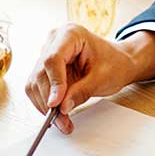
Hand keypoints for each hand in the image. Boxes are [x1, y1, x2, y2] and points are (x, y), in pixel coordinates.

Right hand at [25, 26, 154, 133]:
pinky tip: (58, 115)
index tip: (56, 104)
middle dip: (49, 100)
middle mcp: (54, 41)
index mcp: (70, 34)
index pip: (53, 59)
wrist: (120, 62)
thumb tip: (62, 107)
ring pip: (35, 83)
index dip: (53, 83)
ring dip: (45, 106)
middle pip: (41, 73)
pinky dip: (45, 103)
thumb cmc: (115, 63)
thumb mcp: (103, 78)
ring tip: (63, 122)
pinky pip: (37, 88)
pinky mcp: (45, 68)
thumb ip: (82, 92)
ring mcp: (47, 53)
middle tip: (62, 120)